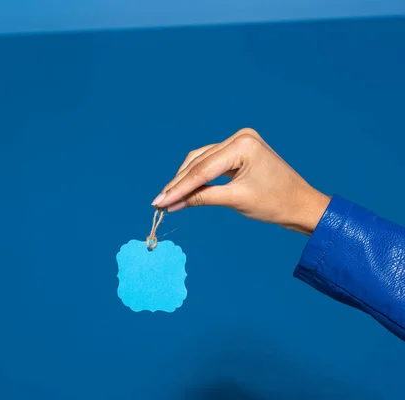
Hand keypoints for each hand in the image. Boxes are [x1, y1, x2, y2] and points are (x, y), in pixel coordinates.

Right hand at [151, 128, 330, 234]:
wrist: (301, 204)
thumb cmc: (276, 203)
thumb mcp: (236, 200)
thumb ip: (202, 198)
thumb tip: (172, 204)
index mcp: (243, 145)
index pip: (203, 169)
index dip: (179, 187)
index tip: (159, 201)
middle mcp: (240, 137)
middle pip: (198, 162)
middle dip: (179, 184)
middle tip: (159, 202)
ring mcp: (239, 141)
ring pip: (201, 160)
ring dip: (185, 179)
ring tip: (168, 198)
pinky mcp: (239, 150)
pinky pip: (211, 162)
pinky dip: (198, 176)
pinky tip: (184, 189)